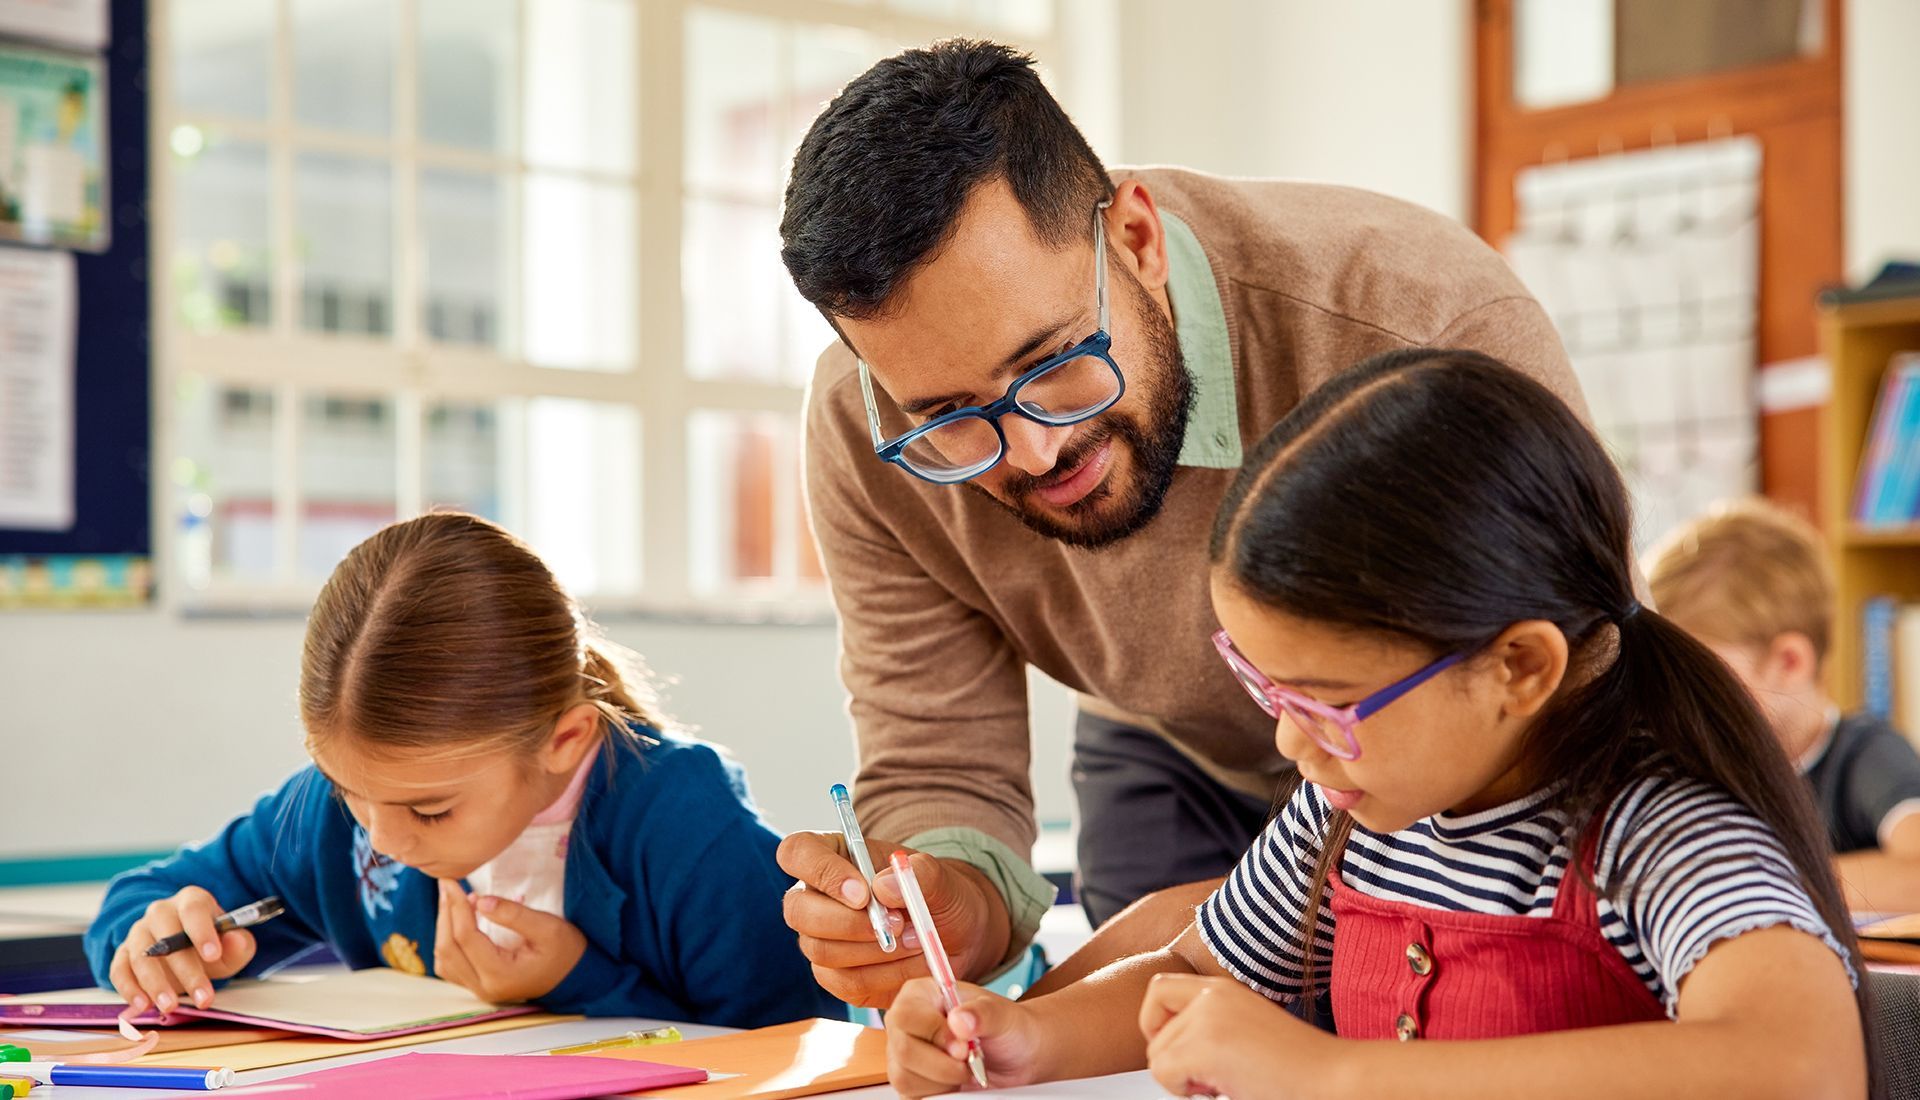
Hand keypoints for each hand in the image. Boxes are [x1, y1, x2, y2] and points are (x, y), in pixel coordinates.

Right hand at [107, 886, 257, 1016]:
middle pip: (167, 937)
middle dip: (186, 971)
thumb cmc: (213, 945)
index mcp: (191, 901)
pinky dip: (129, 988)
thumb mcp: (234, 945)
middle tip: (202, 998)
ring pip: (141, 956)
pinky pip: (119, 969)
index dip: (202, 932)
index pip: (193, 910)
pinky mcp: (123, 953)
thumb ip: (238, 943)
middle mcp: (161, 912)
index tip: (213, 955)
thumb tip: (235, 940)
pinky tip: (143, 1005)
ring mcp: (138, 932)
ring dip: (156, 984)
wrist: (190, 950)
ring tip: (170, 1006)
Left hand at [433, 879, 586, 1003]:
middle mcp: (484, 987)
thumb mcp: (547, 927)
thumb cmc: (565, 950)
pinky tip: (456, 920)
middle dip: (445, 914)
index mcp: (500, 974)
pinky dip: (448, 941)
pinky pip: (451, 965)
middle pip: (448, 949)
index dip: (456, 907)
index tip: (451, 881)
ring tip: (451, 900)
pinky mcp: (479, 984)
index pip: (466, 938)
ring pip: (444, 959)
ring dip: (443, 928)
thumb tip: (480, 901)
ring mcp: (479, 989)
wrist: (575, 975)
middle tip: (447, 885)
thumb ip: (513, 914)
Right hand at [779, 834, 1009, 1006]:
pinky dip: (885, 976)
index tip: (863, 893)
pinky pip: (844, 983)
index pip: (797, 852)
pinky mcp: (835, 976)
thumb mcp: (941, 878)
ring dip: (874, 950)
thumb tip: (883, 887)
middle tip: (897, 923)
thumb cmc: (938, 895)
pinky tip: (912, 962)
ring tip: (917, 939)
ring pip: (821, 951)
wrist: (954, 935)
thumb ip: (919, 873)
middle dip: (849, 923)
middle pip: (799, 910)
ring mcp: (820, 939)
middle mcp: (815, 897)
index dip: (821, 872)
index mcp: (833, 856)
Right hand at [885, 978, 1045, 1096]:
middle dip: (942, 1065)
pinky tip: (956, 1082)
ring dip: (942, 1081)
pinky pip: (910, 1096)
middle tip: (969, 1061)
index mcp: (920, 995)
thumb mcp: (1003, 1015)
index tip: (963, 1046)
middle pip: (903, 1051)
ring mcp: (904, 1055)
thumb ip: (983, 1013)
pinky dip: (939, 1094)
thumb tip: (960, 1020)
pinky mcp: (910, 1081)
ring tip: (965, 1069)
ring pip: (905, 1078)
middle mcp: (907, 1024)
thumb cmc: (1008, 1028)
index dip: (933, 1034)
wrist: (1019, 1057)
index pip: (906, 1015)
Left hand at [1140, 974, 1333, 1099]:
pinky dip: (1184, 1091)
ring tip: (1227, 1080)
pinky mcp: (1207, 1046)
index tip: (1178, 1050)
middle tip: (1212, 1076)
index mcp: (1223, 989)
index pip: (1158, 990)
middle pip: (1153, 1032)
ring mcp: (1208, 1018)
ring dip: (1183, 1079)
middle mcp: (1212, 995)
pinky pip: (1163, 1074)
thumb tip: (1163, 1041)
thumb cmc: (1298, 1067)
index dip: (1155, 1024)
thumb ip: (1210, 1024)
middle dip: (1174, 1062)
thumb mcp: (1247, 1029)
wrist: (1334, 1079)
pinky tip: (1223, 1089)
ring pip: (1157, 1057)